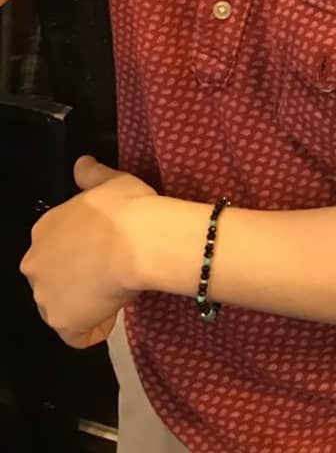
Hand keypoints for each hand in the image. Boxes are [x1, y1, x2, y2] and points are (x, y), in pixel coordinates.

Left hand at [20, 156, 157, 347]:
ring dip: (86, 302)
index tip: (108, 248)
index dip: (84, 249)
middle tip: (113, 270)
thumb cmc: (125, 208)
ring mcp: (46, 296)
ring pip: (62, 306)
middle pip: (54, 278)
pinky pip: (77, 335)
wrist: (138, 240)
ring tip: (118, 292)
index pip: (57, 246)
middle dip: (78, 278)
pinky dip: (94, 329)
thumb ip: (93, 176)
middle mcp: (35, 264)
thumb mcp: (112, 182)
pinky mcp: (63, 322)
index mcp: (45, 229)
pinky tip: (114, 317)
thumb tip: (82, 163)